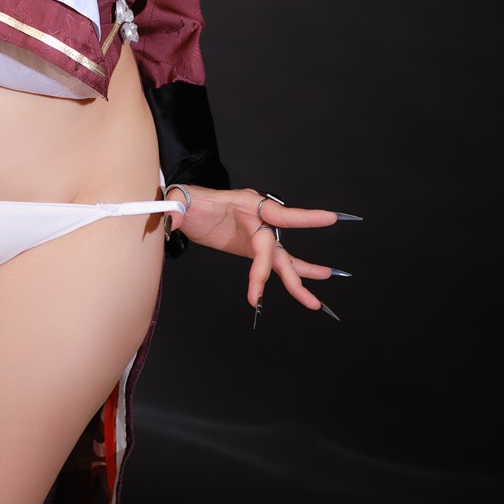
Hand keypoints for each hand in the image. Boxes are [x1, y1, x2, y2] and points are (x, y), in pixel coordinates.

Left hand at [166, 185, 357, 317]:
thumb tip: (173, 219)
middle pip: (275, 249)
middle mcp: (259, 219)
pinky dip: (286, 279)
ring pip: (282, 260)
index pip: (279, 214)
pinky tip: (302, 291)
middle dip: (284, 273)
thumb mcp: (180, 200)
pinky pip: (273, 265)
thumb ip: (177, 208)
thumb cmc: (188, 201)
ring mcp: (258, 235)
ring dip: (298, 280)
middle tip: (294, 293)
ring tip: (314, 302)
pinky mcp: (253, 249)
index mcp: (249, 203)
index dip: (306, 218)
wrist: (187, 210)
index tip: (330, 219)